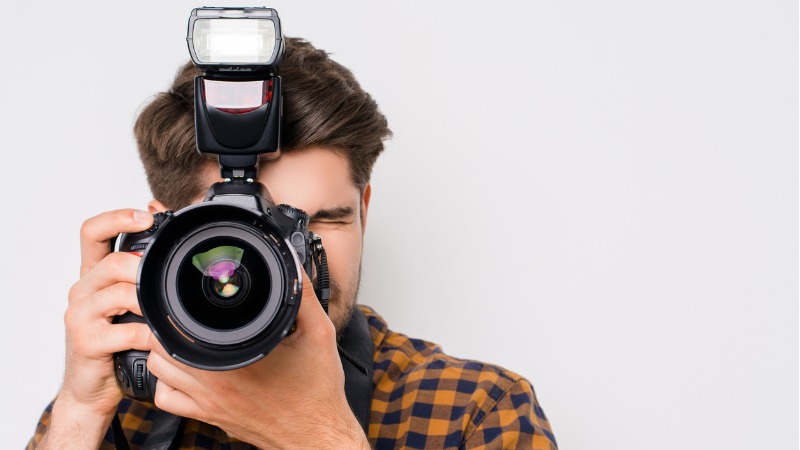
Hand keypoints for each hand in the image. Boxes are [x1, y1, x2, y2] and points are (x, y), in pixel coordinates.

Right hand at [40, 209, 153, 448]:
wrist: (93, 389)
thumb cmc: (119, 342)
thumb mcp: (132, 303)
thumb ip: (144, 275)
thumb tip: (171, 241)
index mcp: (93, 274)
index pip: (93, 231)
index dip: (118, 217)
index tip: (148, 217)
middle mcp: (82, 290)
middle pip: (112, 261)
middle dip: (144, 267)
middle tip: (168, 279)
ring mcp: (80, 315)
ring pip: (119, 292)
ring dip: (151, 300)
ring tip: (169, 310)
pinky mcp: (86, 342)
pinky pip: (125, 330)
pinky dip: (150, 333)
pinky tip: (163, 339)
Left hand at [147, 272, 368, 448]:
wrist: (316, 433)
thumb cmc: (317, 390)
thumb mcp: (318, 333)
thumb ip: (303, 296)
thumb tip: (292, 266)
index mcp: (236, 359)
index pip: (179, 326)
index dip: (175, 305)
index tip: (184, 294)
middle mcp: (214, 383)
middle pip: (159, 345)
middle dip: (167, 323)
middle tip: (184, 311)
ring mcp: (207, 403)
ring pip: (158, 370)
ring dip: (164, 349)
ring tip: (183, 335)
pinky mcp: (208, 417)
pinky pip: (166, 399)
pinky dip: (166, 382)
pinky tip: (185, 369)